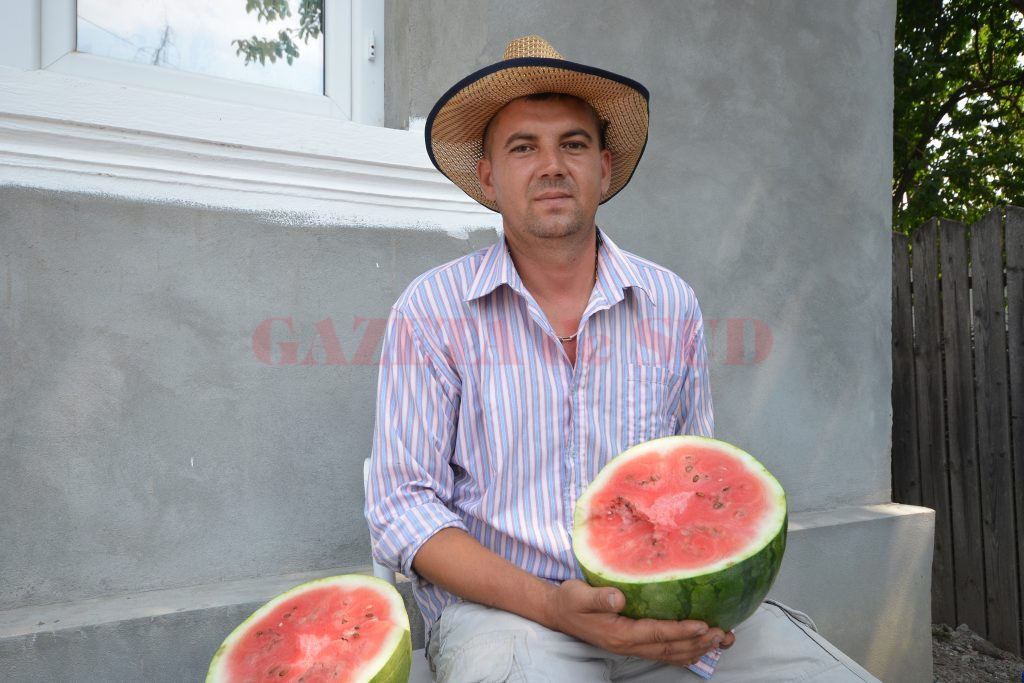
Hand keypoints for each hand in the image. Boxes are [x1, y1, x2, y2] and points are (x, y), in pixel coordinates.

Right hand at [545, 579, 734, 666]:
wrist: (558, 612)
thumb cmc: (570, 600)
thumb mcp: (579, 595)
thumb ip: (599, 597)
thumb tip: (618, 597)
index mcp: (620, 633)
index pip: (657, 634)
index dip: (682, 631)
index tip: (704, 625)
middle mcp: (629, 645)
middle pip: (670, 648)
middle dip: (699, 643)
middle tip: (723, 634)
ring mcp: (633, 647)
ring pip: (671, 654)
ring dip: (698, 649)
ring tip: (721, 640)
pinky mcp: (634, 644)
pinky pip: (665, 653)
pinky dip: (686, 651)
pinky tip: (701, 646)